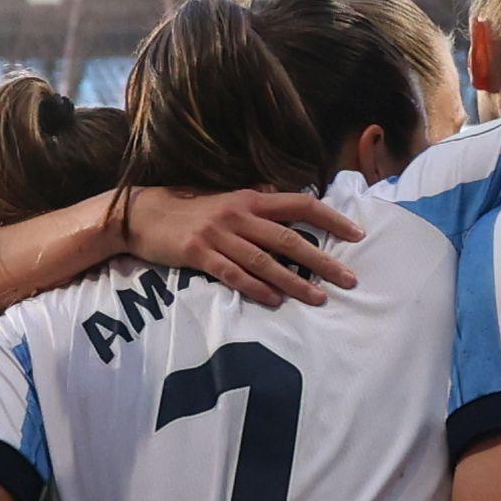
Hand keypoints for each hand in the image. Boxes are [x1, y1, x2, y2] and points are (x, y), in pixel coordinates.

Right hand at [143, 185, 359, 305]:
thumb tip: (291, 208)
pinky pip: (233, 274)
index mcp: (250, 198)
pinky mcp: (199, 254)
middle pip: (289, 238)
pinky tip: (275, 301)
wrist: (143, 215)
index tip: (357, 234)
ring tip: (318, 298)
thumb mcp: (227, 201)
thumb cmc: (190, 211)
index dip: (330, 219)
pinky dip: (256, 288)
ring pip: (264, 260)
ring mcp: (218, 235)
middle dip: (322, 260)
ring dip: (294, 281)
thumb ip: (258, 205)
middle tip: (349, 279)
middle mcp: (239, 214)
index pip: (300, 205)